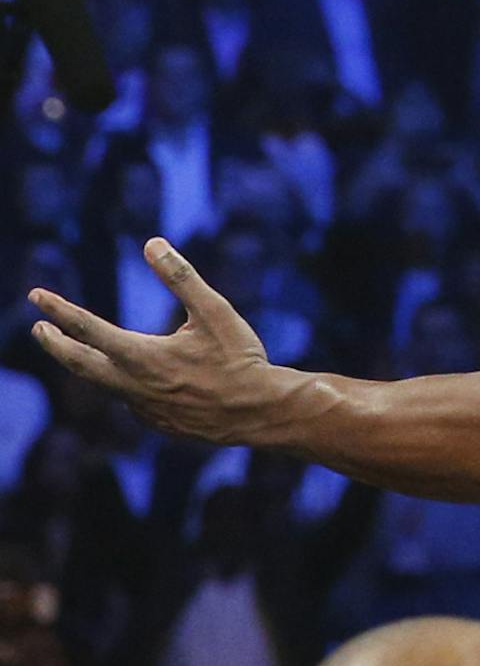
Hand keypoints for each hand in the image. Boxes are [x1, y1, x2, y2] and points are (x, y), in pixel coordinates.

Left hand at [29, 240, 284, 444]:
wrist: (257, 413)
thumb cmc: (238, 358)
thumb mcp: (214, 310)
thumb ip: (181, 276)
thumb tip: (152, 243)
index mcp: (142, 356)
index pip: (88, 329)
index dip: (59, 310)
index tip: (36, 296)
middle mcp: (132, 386)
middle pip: (79, 364)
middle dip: (55, 344)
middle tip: (38, 328)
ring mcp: (141, 408)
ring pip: (104, 383)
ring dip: (88, 362)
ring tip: (84, 348)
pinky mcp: (155, 422)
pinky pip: (131, 398)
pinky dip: (124, 381)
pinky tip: (144, 375)